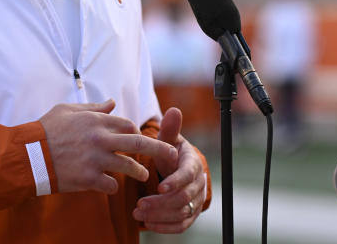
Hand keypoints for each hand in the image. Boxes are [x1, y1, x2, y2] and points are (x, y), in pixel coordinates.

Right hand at [39, 99, 178, 194]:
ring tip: (143, 175)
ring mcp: (96, 160)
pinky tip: (109, 185)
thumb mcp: (68, 110)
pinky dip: (113, 186)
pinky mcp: (89, 179)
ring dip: (138, 172)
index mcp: (96, 120)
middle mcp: (100, 138)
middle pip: (137, 142)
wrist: (29, 155)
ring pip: (129, 167)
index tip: (137, 138)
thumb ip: (93, 108)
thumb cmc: (46, 130)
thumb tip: (112, 102)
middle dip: (158, 148)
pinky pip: (111, 185)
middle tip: (171, 155)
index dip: (135, 130)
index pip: (127, 124)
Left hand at [132, 107, 207, 233]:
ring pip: (181, 213)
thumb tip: (173, 110)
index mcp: (193, 164)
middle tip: (139, 204)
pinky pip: (182, 225)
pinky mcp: (190, 213)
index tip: (160, 187)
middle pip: (184, 198)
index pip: (188, 175)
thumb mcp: (169, 139)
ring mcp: (195, 200)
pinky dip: (166, 227)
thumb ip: (170, 128)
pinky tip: (148, 224)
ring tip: (138, 213)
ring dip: (160, 215)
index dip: (175, 182)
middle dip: (161, 203)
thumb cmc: (171, 151)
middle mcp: (198, 184)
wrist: (178, 168)